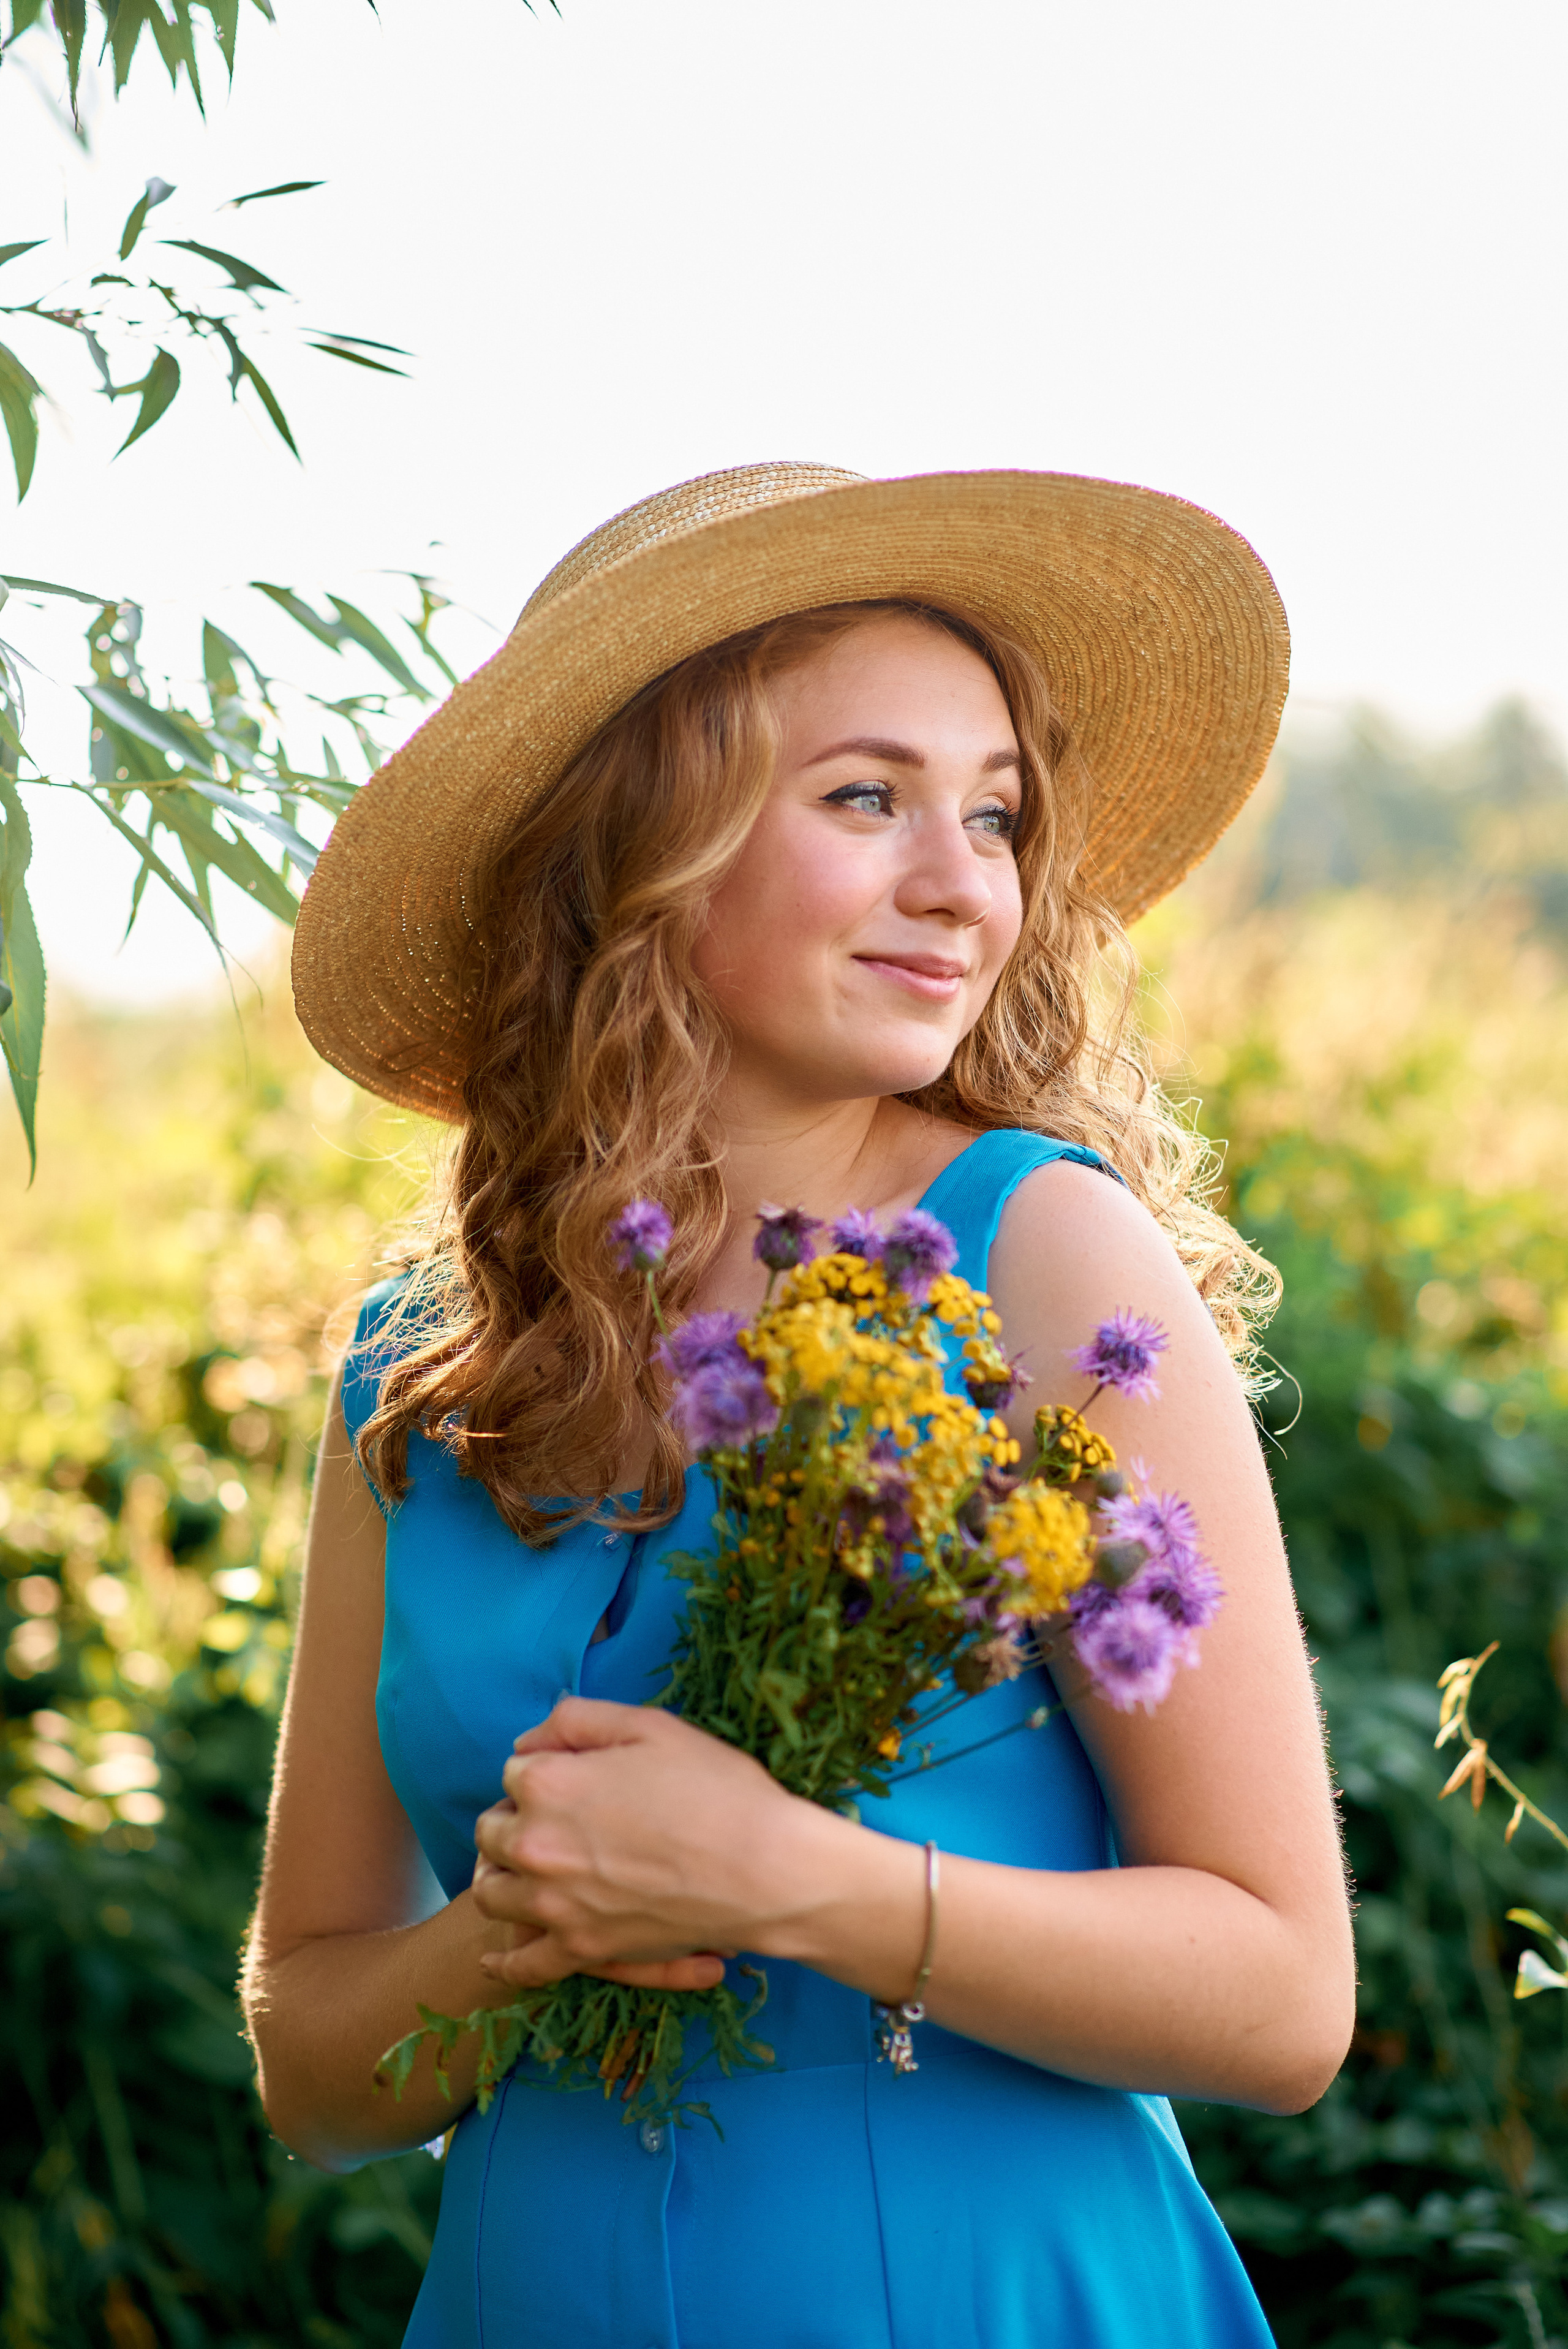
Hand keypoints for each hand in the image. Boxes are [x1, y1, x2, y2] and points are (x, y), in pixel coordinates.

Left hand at [471, 1697, 802, 1993]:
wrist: (764, 1868)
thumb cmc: (715, 1788)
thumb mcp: (650, 1726)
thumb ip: (579, 1720)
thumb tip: (531, 1740)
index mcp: (548, 1783)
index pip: (515, 1771)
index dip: (547, 1768)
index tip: (578, 1775)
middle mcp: (536, 1845)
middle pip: (492, 1830)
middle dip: (515, 1819)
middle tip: (558, 1819)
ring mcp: (554, 1904)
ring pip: (492, 1893)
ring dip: (502, 1877)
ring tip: (527, 1871)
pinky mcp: (580, 1948)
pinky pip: (524, 1964)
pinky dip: (506, 1964)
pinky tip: (495, 1959)